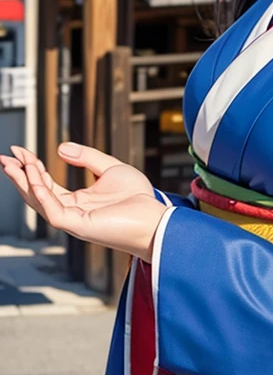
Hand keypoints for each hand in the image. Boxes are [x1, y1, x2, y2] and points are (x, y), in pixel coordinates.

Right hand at [0, 143, 167, 262]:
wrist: (155, 217)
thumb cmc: (137, 198)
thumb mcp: (111, 169)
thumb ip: (87, 158)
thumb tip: (60, 148)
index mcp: (77, 201)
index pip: (46, 184)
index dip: (31, 168)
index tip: (19, 150)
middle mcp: (71, 212)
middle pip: (37, 194)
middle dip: (20, 176)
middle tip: (5, 158)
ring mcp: (74, 221)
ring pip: (41, 203)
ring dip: (27, 183)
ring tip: (16, 165)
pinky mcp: (80, 226)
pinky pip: (54, 213)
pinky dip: (43, 197)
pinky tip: (35, 180)